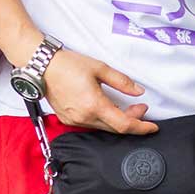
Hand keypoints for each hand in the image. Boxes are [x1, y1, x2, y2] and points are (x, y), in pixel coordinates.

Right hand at [43, 48, 158, 134]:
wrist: (42, 67)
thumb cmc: (67, 65)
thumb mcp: (100, 68)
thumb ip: (122, 82)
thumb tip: (138, 91)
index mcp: (94, 105)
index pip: (124, 125)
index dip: (141, 127)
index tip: (152, 127)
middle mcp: (84, 117)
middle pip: (116, 128)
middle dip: (132, 120)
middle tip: (140, 107)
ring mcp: (75, 120)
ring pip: (104, 127)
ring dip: (118, 120)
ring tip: (126, 106)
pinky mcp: (68, 120)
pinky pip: (92, 124)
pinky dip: (104, 120)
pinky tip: (108, 108)